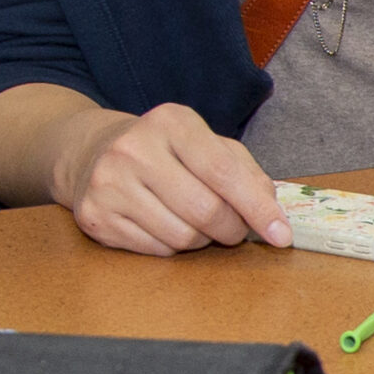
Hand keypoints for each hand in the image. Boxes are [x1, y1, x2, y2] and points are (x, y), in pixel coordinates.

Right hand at [57, 103, 289, 256]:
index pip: (224, 172)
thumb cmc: (164, 151)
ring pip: (181, 237)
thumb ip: (244, 172)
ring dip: (201, 240)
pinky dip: (172, 247)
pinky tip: (165, 226)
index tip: (282, 235)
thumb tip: (273, 213)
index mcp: (172, 123)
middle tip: (233, 229)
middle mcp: (135, 149)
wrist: (91, 152)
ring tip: (195, 223)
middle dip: (231, 229)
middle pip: (205, 211)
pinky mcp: (95, 216)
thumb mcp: (205, 144)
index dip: (258, 209)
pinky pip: (155, 250)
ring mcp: (110, 184)